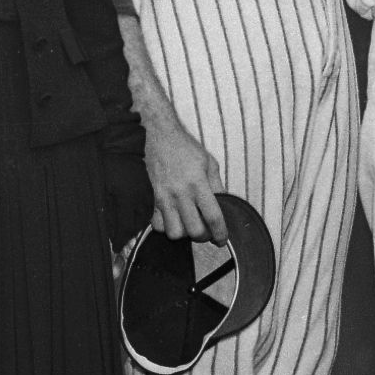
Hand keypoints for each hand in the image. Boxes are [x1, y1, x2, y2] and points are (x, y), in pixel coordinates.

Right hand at [141, 108, 226, 241]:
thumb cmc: (185, 148)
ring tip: (187, 224)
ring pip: (174, 233)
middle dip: (203, 237)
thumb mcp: (209, 163)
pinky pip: (157, 225)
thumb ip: (217, 186)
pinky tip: (172, 218)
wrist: (158, 135)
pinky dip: (165, 227)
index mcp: (198, 183)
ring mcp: (163, 197)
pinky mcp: (150, 199)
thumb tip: (223, 206)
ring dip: (183, 233)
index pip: (213, 217)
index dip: (220, 233)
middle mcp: (180, 193)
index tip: (222, 239)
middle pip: (194, 231)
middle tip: (205, 231)